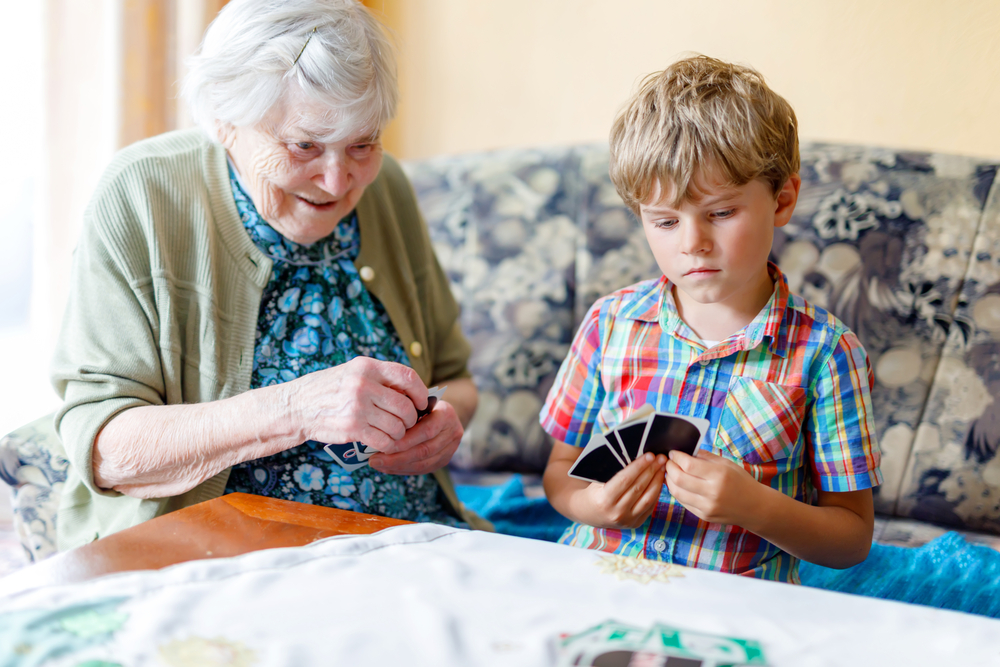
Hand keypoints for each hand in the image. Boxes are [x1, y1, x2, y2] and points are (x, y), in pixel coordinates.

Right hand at [281, 357, 426, 451]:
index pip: (407, 377)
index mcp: (367, 367)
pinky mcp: (352, 429)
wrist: (297, 406)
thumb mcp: (353, 372)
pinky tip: (383, 441)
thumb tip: (414, 391)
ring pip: (398, 426)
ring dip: (399, 433)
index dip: (420, 393)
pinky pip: (384, 441)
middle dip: (411, 419)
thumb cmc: (329, 389)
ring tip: (392, 432)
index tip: (421, 403)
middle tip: (406, 422)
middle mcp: (363, 385)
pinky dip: (388, 444)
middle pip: (405, 407)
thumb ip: (381, 378)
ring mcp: (357, 408)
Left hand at [368, 399, 462, 474]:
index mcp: (447, 414)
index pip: (427, 431)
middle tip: (374, 460)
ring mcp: (450, 449)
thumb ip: (404, 411)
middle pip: (425, 450)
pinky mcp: (444, 461)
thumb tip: (380, 427)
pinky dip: (403, 470)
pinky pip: (422, 470)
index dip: (406, 441)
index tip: (385, 444)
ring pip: (423, 464)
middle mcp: (453, 432)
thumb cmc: (423, 404)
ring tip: (378, 465)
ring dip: (398, 466)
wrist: (442, 413)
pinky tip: (387, 468)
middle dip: (398, 458)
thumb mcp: (416, 401)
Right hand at [580, 453, 666, 529]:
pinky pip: (650, 506)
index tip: (650, 455)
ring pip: (648, 498)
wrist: (589, 513)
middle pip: (638, 487)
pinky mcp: (635, 524)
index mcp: (603, 500)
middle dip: (652, 470)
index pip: (625, 480)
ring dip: (657, 481)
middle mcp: (616, 512)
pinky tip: (659, 481)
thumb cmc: (593, 491)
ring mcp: (627, 520)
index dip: (639, 466)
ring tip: (663, 468)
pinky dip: (656, 492)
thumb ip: (614, 471)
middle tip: (661, 458)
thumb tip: (635, 454)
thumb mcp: (597, 480)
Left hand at [665, 450, 760, 525]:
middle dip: (670, 467)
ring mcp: (707, 507)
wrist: (755, 507)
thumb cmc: (741, 482)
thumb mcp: (727, 464)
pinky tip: (678, 484)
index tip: (673, 453)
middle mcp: (712, 492)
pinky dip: (677, 491)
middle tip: (669, 462)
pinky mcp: (704, 516)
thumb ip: (705, 457)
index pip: (688, 465)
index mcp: (719, 475)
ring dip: (669, 480)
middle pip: (679, 478)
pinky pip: (683, 502)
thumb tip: (686, 451)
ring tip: (671, 472)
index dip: (676, 457)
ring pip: (677, 492)